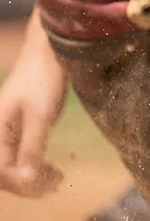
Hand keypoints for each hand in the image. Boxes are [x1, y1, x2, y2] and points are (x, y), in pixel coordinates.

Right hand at [0, 18, 66, 196]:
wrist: (49, 49)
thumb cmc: (44, 77)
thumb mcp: (41, 113)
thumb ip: (32, 146)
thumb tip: (26, 180)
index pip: (2, 171)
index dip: (23, 182)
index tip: (48, 184)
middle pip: (4, 171)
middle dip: (28, 183)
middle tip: (56, 185)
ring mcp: (7, 129)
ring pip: (12, 164)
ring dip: (32, 176)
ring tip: (58, 180)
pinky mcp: (20, 125)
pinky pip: (21, 154)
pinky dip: (36, 164)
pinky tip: (53, 169)